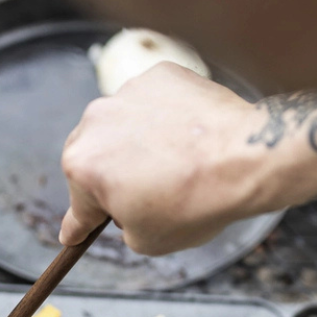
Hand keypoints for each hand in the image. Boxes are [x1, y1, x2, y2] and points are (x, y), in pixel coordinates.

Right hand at [59, 62, 260, 255]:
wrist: (245, 158)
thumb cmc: (194, 202)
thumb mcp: (146, 241)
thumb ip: (121, 226)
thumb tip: (124, 212)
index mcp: (82, 166)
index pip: (77, 206)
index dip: (78, 225)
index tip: (71, 233)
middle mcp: (94, 123)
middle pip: (94, 158)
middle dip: (113, 177)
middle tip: (148, 194)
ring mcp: (126, 93)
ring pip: (122, 126)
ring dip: (137, 143)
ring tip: (176, 161)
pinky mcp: (158, 75)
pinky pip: (152, 101)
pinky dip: (164, 117)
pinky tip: (187, 135)